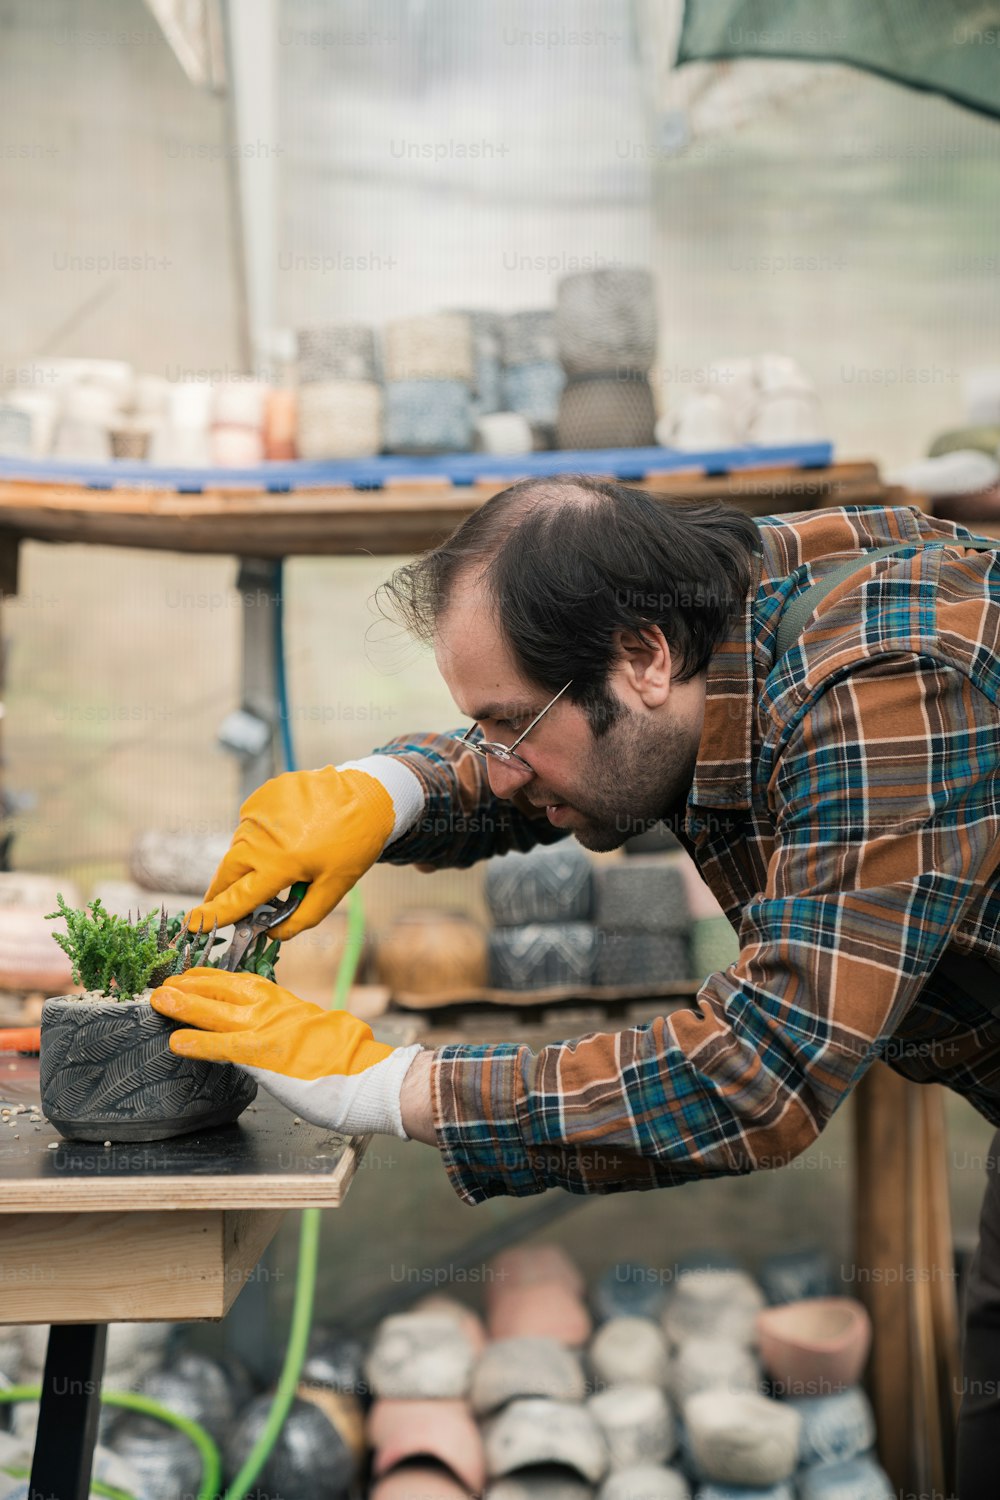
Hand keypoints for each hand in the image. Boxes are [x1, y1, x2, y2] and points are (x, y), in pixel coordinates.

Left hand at [149, 968, 422, 1137]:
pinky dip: (198, 1042)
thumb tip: (270, 1034)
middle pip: (225, 989)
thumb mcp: (316, 1031)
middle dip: (192, 985)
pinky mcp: (265, 1055)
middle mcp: (275, 1008)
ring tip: (158, 999)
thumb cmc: (348, 1061)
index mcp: (287, 1002)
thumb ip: (289, 1027)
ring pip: (217, 1010)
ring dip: (185, 1004)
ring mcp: (269, 1030)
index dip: (213, 979)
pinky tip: (176, 1041)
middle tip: (164, 983)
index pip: (243, 983)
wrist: (369, 1075)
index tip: (191, 975)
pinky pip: (223, 1046)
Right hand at [184, 765, 395, 938]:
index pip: (238, 898)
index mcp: (278, 863)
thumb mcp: (334, 887)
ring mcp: (258, 811)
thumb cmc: (354, 843)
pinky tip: (286, 835)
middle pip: (228, 872)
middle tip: (219, 905)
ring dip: (247, 861)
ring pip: (239, 847)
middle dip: (221, 891)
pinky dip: (260, 836)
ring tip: (278, 861)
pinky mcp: (262, 794)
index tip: (191, 924)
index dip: (214, 915)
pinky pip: (251, 824)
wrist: (369, 794)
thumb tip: (273, 935)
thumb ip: (302, 917)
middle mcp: (260, 836)